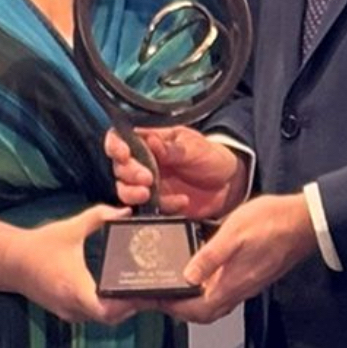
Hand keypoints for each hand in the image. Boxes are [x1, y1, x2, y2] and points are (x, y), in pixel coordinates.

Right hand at [4, 204, 145, 324]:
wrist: (12, 263)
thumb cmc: (41, 245)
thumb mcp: (71, 227)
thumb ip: (100, 217)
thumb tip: (126, 211)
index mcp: (74, 287)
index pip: (106, 310)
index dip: (127, 304)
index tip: (145, 290)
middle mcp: (74, 307)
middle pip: (112, 317)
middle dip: (134, 304)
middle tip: (155, 287)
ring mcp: (71, 313)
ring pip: (106, 319)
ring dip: (124, 307)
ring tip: (144, 288)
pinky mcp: (69, 312)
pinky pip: (96, 315)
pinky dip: (111, 307)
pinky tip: (123, 291)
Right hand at [106, 125, 247, 219]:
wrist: (230, 182)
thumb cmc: (210, 156)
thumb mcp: (194, 147)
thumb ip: (172, 148)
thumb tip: (151, 141)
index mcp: (149, 141)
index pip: (120, 138)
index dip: (115, 146)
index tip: (124, 154)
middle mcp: (144, 162)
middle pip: (119, 167)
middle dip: (129, 173)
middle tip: (147, 178)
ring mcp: (150, 184)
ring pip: (126, 190)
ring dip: (133, 193)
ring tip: (149, 193)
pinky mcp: (159, 204)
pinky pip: (150, 208)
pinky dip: (164, 206)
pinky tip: (181, 201)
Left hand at [165, 193, 316, 323]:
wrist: (303, 221)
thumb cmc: (271, 223)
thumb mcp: (233, 233)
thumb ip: (209, 256)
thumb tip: (187, 276)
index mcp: (231, 283)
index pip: (196, 310)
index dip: (172, 308)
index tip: (154, 299)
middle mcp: (239, 290)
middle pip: (204, 313)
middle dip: (180, 309)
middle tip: (161, 295)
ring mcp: (247, 284)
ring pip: (215, 304)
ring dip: (193, 301)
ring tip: (176, 285)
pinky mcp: (253, 275)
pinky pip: (225, 292)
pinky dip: (208, 289)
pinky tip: (203, 272)